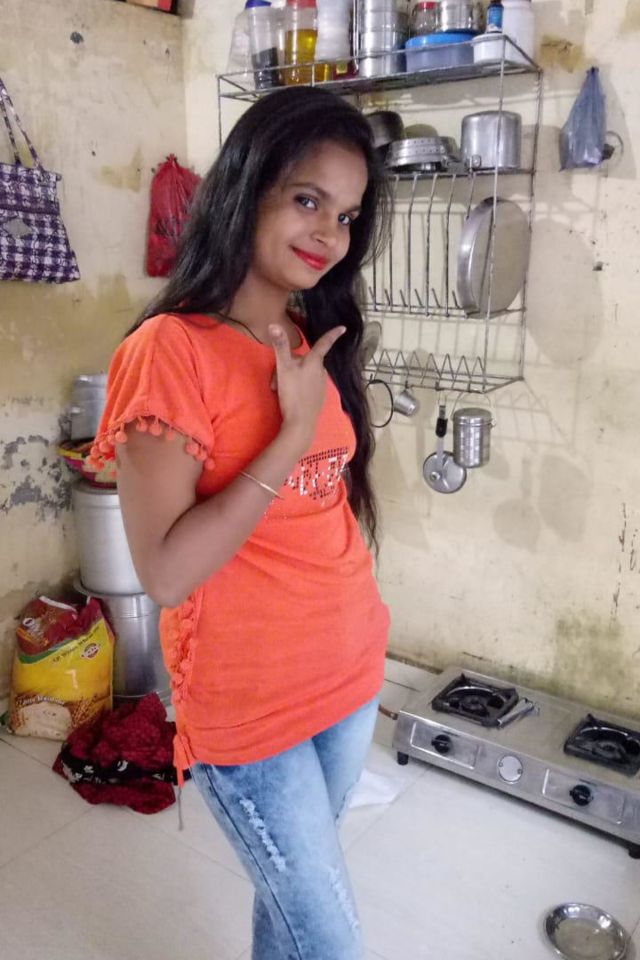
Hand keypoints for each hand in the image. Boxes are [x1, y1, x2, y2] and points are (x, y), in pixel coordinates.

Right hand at [269, 324, 345, 445]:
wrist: (301, 423)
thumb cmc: (293, 393)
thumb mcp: (283, 368)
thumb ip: (280, 346)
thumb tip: (273, 324)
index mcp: (315, 362)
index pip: (324, 343)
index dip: (332, 334)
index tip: (343, 327)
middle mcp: (321, 372)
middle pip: (305, 361)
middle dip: (290, 365)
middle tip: (278, 378)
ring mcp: (321, 386)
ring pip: (304, 374)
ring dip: (291, 378)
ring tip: (281, 389)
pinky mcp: (318, 398)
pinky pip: (306, 386)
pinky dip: (297, 388)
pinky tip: (291, 397)